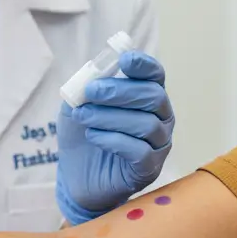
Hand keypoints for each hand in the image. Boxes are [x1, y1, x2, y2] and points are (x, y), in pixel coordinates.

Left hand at [55, 50, 174, 223]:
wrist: (77, 177)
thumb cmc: (83, 135)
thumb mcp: (76, 106)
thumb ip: (84, 88)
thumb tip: (93, 73)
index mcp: (146, 97)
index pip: (156, 75)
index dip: (144, 65)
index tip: (124, 60)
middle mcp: (160, 118)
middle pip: (154, 97)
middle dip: (120, 91)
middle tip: (91, 92)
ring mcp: (158, 145)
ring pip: (146, 124)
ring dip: (110, 117)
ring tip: (84, 117)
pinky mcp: (149, 169)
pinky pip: (141, 151)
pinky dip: (113, 140)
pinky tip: (94, 136)